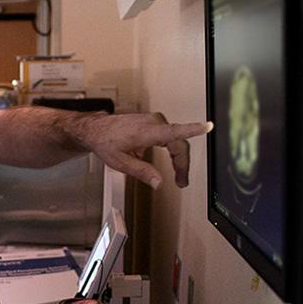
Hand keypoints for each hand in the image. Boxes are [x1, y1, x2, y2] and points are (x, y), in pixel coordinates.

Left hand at [81, 113, 211, 188]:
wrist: (95, 129)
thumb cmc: (105, 141)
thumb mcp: (120, 162)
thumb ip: (141, 172)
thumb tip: (158, 183)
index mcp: (147, 131)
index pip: (174, 132)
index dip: (192, 130)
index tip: (207, 126)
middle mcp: (153, 123)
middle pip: (178, 144)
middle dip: (183, 164)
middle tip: (182, 182)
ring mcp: (154, 120)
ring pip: (175, 140)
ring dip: (178, 158)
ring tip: (179, 177)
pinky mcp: (153, 122)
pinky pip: (169, 136)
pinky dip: (171, 150)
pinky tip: (166, 161)